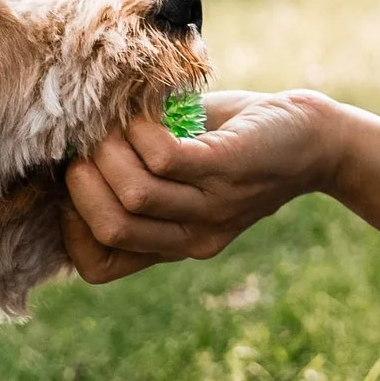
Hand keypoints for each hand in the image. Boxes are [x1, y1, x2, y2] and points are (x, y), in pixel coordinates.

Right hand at [61, 90, 344, 282]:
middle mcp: (192, 237)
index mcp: (173, 245)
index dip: (69, 226)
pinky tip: (145, 113)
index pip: (97, 267)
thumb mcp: (184, 176)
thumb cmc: (235, 146)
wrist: (313, 140)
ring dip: (109, 152)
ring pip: (134, 196)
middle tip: (86, 144)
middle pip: (108, 227)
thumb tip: (66, 147)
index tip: (70, 180)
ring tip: (113, 123)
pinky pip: (164, 160)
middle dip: (82, 182)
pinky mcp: (228, 168)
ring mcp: (212, 206)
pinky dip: (141, 131)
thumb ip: (136, 174)